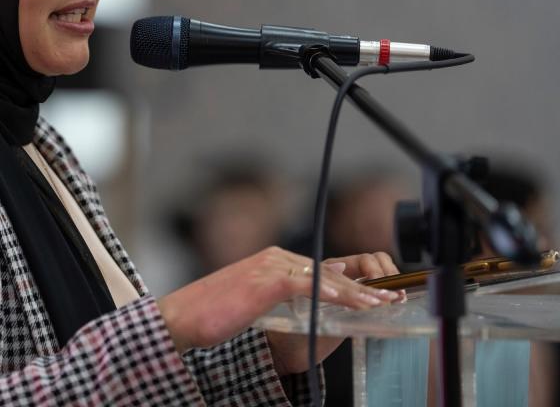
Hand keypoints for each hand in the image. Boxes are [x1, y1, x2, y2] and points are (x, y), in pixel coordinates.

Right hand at [157, 247, 399, 354]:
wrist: (181, 318)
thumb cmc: (211, 315)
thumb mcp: (253, 303)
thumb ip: (280, 297)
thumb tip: (308, 301)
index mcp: (272, 260)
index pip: (322, 270)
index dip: (352, 283)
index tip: (376, 294)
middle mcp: (274, 257)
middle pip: (330, 271)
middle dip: (364, 285)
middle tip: (393, 297)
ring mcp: (271, 266)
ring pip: (326, 277)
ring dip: (359, 291)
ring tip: (384, 303)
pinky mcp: (269, 281)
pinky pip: (313, 286)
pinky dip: (339, 295)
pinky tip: (358, 304)